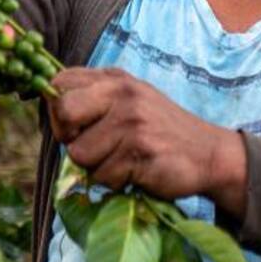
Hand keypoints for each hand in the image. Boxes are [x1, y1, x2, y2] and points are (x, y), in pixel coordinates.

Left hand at [46, 67, 247, 218]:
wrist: (209, 153)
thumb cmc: (160, 130)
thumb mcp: (129, 101)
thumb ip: (94, 99)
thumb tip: (51, 112)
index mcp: (115, 79)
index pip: (60, 82)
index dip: (56, 109)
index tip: (73, 126)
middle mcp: (122, 93)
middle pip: (63, 112)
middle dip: (68, 138)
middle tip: (90, 147)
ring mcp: (132, 121)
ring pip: (79, 154)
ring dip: (96, 167)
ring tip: (122, 161)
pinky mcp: (140, 151)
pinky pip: (103, 176)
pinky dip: (115, 182)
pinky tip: (136, 172)